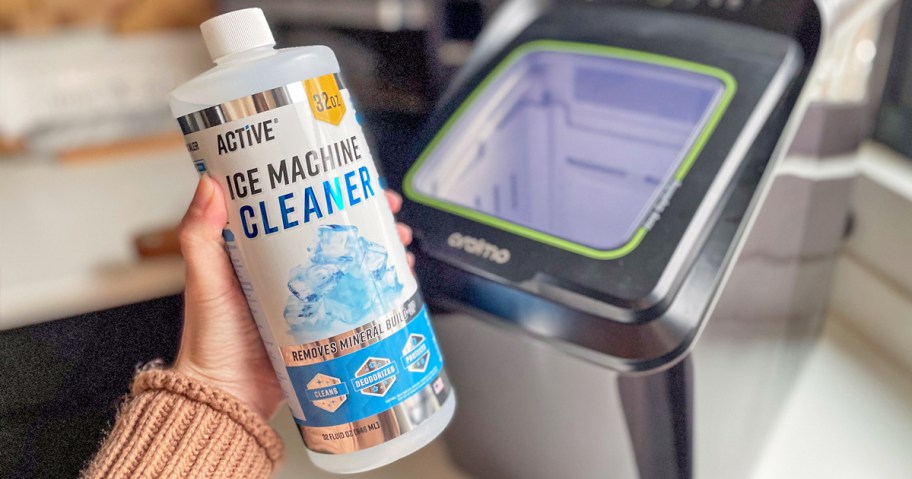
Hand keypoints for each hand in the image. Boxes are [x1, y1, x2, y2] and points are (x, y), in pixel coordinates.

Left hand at [173, 175, 412, 418]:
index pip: (297, 209)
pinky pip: (359, 299)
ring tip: (399, 240)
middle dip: (367, 216)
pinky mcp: (327, 324)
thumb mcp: (204, 281)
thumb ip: (200, 236)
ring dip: (380, 248)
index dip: (324, 189)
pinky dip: (380, 287)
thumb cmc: (210, 340)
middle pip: (335, 233)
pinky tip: (396, 279)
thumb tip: (210, 184)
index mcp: (257, 252)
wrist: (230, 398)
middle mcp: (288, 271)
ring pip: (353, 263)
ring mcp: (312, 297)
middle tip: (387, 207)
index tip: (346, 175)